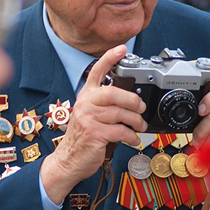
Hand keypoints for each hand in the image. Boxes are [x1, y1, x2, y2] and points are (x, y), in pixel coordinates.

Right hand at [39, 45, 146, 203]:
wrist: (69, 160)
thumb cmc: (83, 139)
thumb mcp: (91, 116)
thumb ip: (105, 106)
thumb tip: (131, 103)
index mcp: (86, 96)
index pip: (96, 72)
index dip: (109, 58)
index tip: (121, 49)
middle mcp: (86, 104)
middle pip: (113, 93)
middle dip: (132, 100)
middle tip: (140, 107)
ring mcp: (88, 119)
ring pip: (119, 113)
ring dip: (135, 121)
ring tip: (140, 126)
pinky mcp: (94, 134)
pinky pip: (120, 131)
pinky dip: (131, 136)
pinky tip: (133, 139)